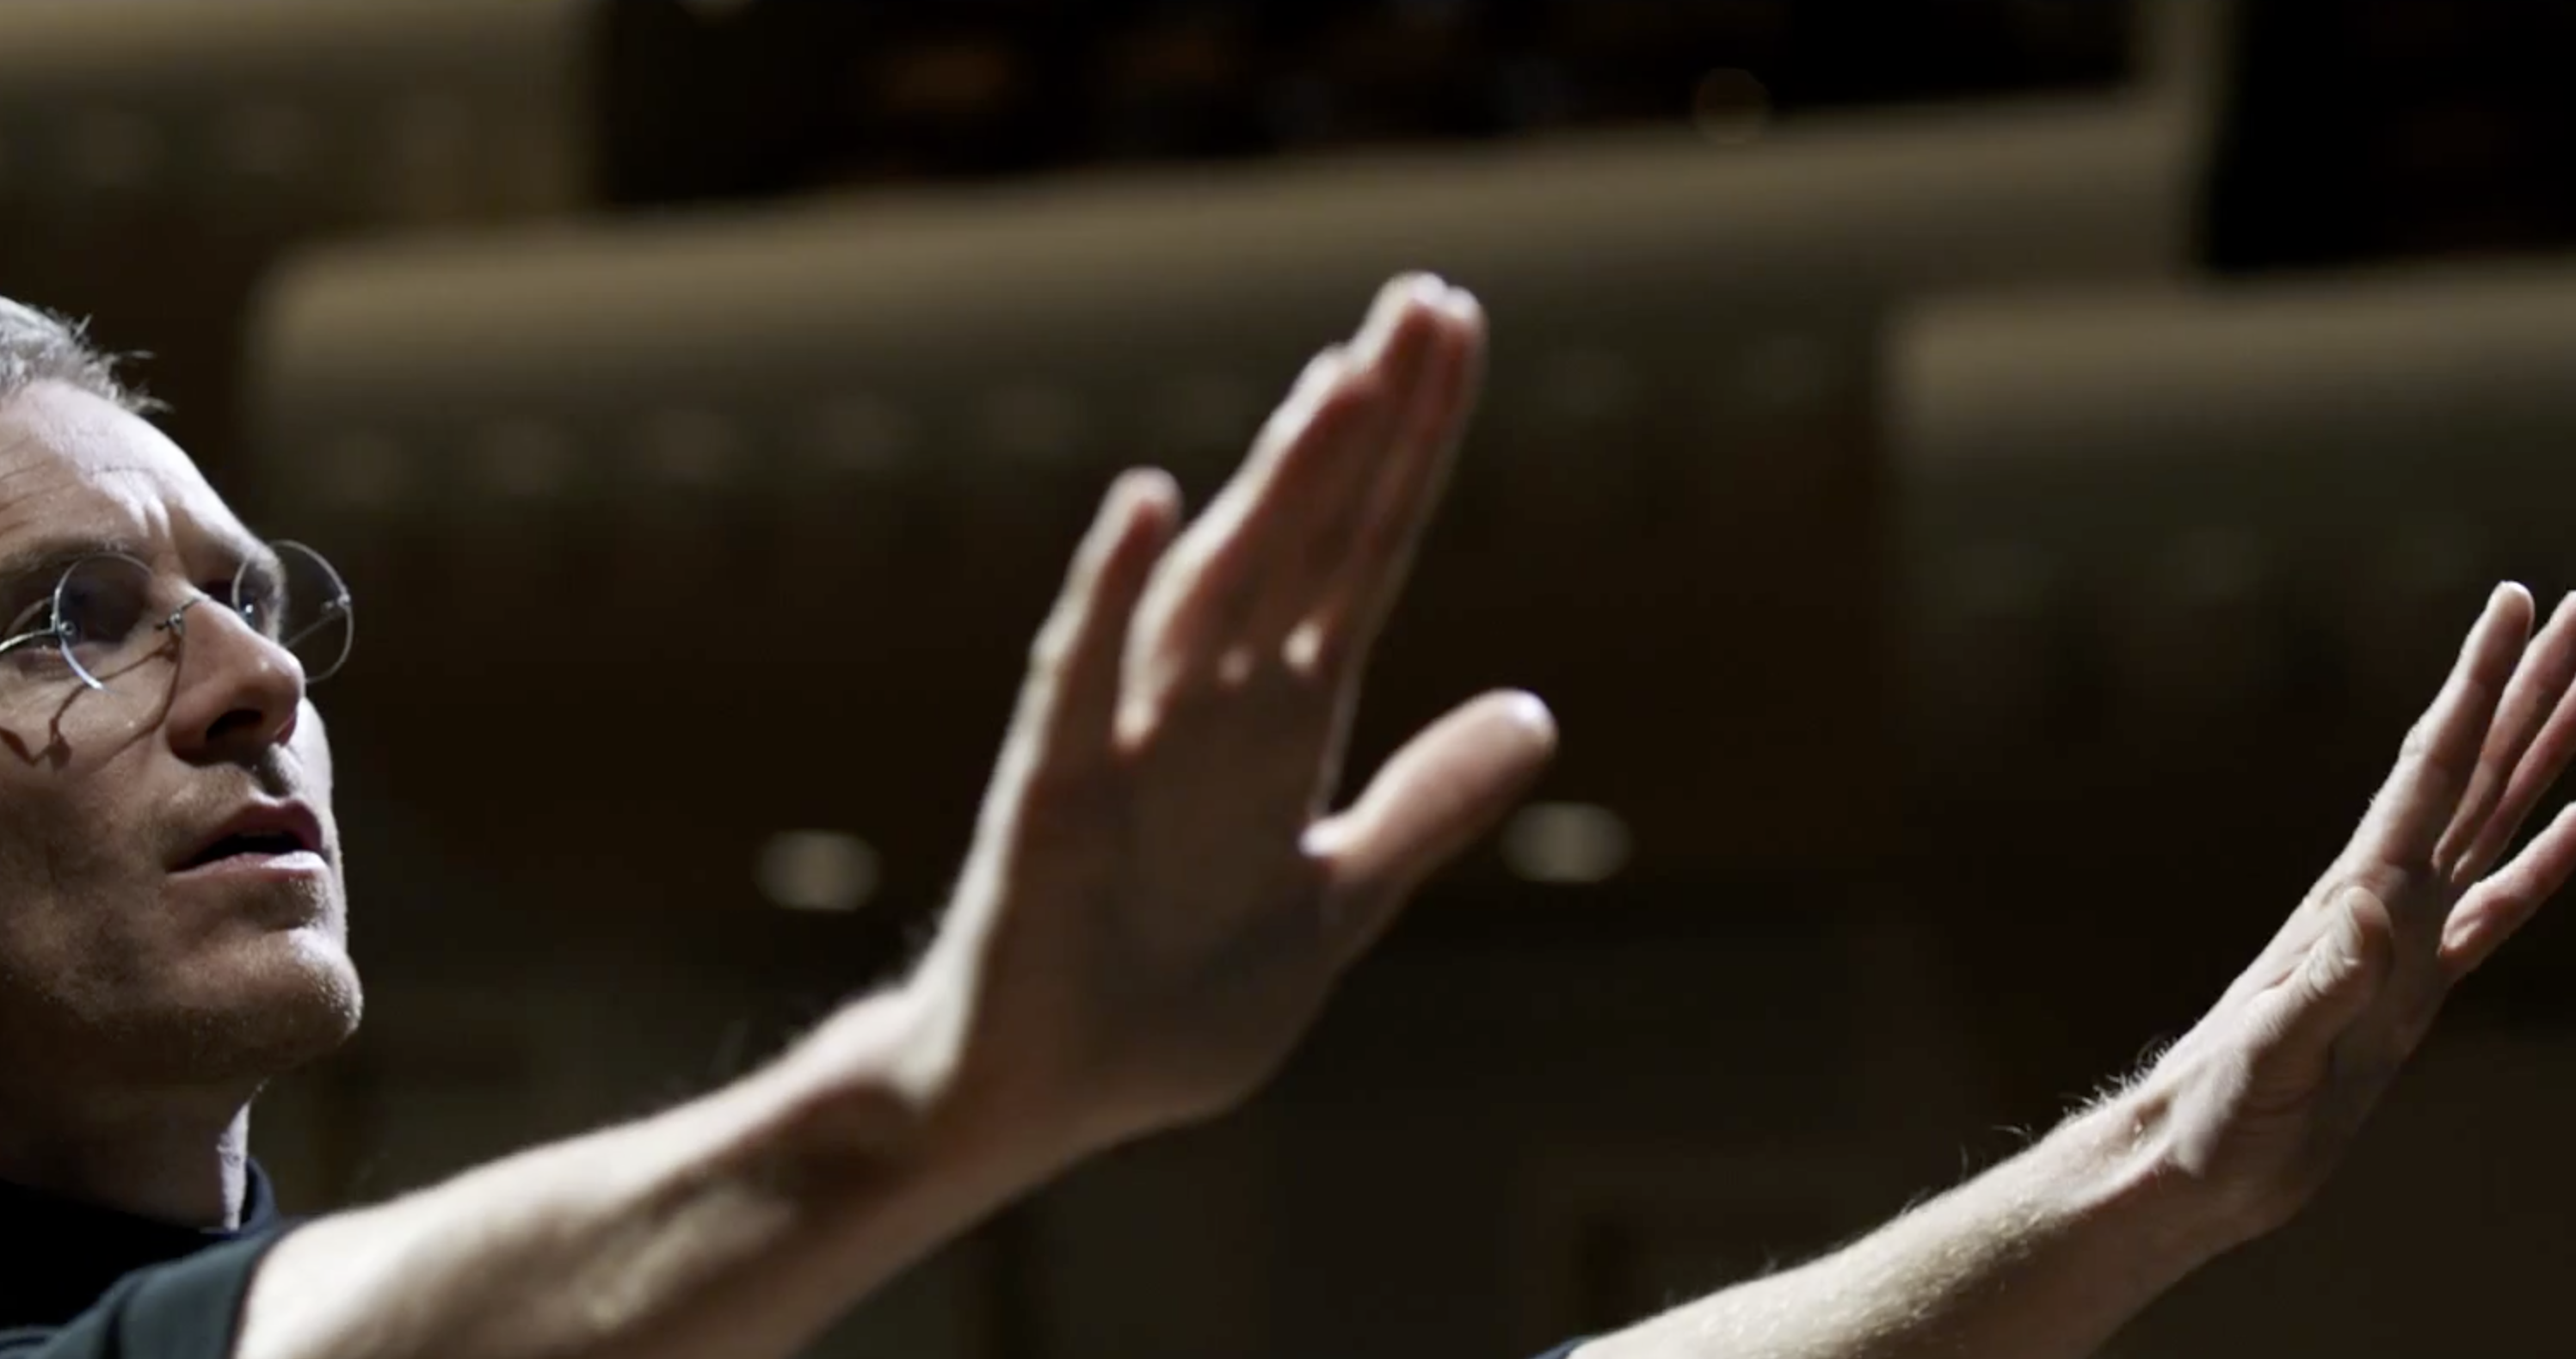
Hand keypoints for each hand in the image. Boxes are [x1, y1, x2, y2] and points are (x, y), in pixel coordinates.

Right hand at [905, 274, 1554, 1163]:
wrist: (1038, 1093)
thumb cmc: (1169, 999)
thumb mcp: (1335, 902)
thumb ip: (1426, 805)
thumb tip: (1537, 713)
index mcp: (1285, 726)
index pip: (1365, 557)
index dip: (1414, 451)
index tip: (1454, 339)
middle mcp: (1214, 707)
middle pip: (1305, 541)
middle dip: (1366, 427)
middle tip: (1423, 299)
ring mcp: (1133, 739)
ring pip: (1218, 587)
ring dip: (1277, 486)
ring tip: (1339, 381)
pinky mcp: (1056, 792)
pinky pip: (1084, 679)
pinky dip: (1111, 593)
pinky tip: (1147, 506)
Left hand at [2124, 584, 2575, 1248]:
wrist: (2190, 1162)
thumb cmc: (2215, 1113)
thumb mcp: (2269, 1051)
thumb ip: (2323, 986)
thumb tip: (2372, 909)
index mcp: (2361, 900)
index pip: (2433, 766)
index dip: (2479, 682)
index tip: (2518, 603)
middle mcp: (2384, 901)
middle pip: (2472, 767)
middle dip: (2525, 684)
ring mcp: (2403, 942)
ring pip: (2492, 818)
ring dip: (2543, 748)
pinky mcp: (2414, 994)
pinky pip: (2495, 908)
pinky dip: (2542, 862)